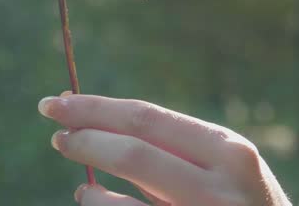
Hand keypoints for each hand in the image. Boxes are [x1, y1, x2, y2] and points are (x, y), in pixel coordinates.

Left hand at [38, 91, 291, 205]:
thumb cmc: (245, 202)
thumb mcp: (227, 169)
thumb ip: (177, 151)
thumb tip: (101, 126)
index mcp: (229, 150)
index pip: (149, 119)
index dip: (97, 109)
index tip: (60, 103)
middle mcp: (219, 185)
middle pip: (133, 151)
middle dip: (84, 136)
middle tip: (53, 126)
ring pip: (120, 203)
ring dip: (89, 186)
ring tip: (80, 180)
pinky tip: (93, 200)